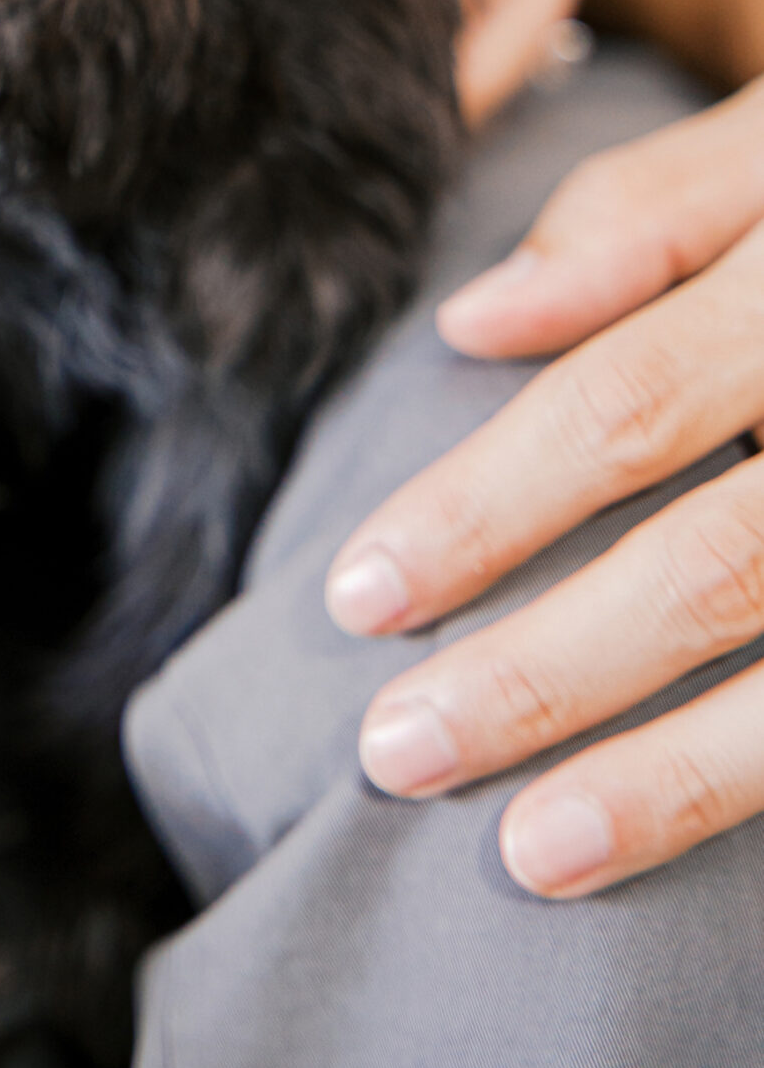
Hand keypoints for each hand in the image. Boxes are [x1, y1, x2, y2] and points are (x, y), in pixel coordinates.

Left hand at [324, 78, 763, 893]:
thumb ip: (645, 215)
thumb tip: (474, 320)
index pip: (624, 408)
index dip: (488, 505)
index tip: (358, 592)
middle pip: (709, 568)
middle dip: (544, 674)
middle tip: (394, 750)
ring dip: (667, 781)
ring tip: (528, 852)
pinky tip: (677, 839)